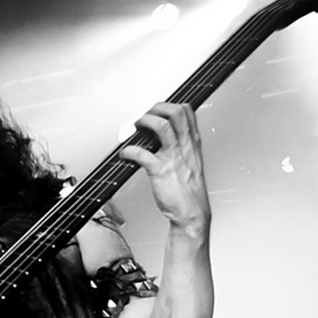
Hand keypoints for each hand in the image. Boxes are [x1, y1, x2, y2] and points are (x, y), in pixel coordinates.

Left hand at [119, 103, 209, 230]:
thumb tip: (162, 138)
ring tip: (134, 127)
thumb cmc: (188, 191)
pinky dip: (129, 151)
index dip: (169, 105)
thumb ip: (180, 148)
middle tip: (144, 115)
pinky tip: (124, 154)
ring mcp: (173, 158)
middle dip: (157, 108)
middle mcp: (185, 147)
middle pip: (176, 112)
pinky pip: (142, 154)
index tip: (156, 109)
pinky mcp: (160, 171)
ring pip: (162, 126)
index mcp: (192, 144)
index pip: (187, 112)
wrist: (191, 213)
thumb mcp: (191, 163)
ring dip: (144, 121)